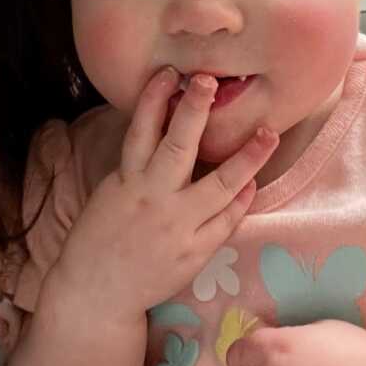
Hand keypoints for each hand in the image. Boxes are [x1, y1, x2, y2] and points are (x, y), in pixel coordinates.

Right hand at [50, 67, 277, 321]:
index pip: (141, 130)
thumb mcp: (111, 193)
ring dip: (246, 158)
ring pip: (217, 186)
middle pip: (177, 147)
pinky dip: (240, 201)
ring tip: (268, 134)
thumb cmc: (101, 238)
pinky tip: (253, 184)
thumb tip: (162, 131)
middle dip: (194, 112)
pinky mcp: (193, 253)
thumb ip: (137, 167)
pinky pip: (224, 222)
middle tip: (210, 81)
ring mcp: (176, 227)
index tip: (169, 73)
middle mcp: (152, 199)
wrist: (97, 292)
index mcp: (127, 180)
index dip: (154, 98)